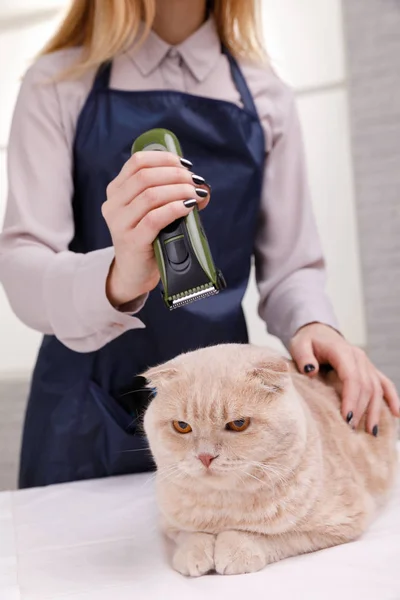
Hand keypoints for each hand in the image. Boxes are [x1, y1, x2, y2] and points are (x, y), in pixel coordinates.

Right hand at [102, 151, 209, 305]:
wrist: (135, 273)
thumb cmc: (149, 239)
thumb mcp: (156, 212)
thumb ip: (173, 195)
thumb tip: (203, 187)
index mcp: (116, 190)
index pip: (137, 162)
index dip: (164, 158)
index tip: (186, 165)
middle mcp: (113, 204)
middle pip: (145, 176)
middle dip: (176, 175)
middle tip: (195, 183)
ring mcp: (120, 223)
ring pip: (151, 195)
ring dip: (179, 191)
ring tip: (195, 195)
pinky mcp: (131, 241)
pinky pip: (155, 218)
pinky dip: (175, 209)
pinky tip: (188, 208)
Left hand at [289, 323, 399, 434]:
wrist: (318, 332)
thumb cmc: (307, 342)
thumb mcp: (299, 345)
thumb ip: (303, 357)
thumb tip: (311, 370)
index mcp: (342, 351)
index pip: (352, 377)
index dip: (351, 399)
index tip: (347, 418)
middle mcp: (359, 357)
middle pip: (366, 386)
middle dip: (361, 409)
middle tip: (351, 430)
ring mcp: (366, 363)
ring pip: (377, 388)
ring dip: (375, 410)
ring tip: (371, 432)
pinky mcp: (369, 370)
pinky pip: (385, 384)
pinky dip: (392, 398)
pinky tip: (397, 414)